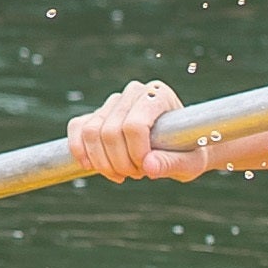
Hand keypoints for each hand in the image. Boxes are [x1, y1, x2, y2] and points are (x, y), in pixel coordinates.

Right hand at [69, 78, 208, 181]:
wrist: (180, 147)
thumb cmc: (188, 152)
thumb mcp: (190, 163)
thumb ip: (171, 164)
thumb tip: (148, 166)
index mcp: (158, 95)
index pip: (134, 125)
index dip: (136, 153)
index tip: (146, 170)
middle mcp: (134, 92)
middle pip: (110, 131)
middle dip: (119, 162)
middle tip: (136, 175)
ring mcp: (113, 102)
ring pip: (90, 132)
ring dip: (102, 162)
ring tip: (122, 173)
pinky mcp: (97, 113)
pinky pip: (77, 128)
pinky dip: (80, 151)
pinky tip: (92, 167)